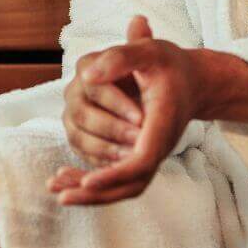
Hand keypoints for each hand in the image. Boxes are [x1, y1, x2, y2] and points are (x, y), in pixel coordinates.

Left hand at [50, 15, 201, 205]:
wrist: (191, 80)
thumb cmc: (167, 64)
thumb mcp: (149, 50)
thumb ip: (121, 57)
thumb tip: (86, 75)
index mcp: (163, 121)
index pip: (142, 158)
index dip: (115, 173)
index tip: (88, 182)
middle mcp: (158, 144)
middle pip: (132, 182)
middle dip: (98, 194)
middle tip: (63, 197)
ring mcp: (148, 152)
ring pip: (123, 185)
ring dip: (91, 193)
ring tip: (56, 191)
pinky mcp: (137, 154)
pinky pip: (116, 175)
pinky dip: (92, 181)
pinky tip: (64, 179)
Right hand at [62, 29, 147, 166]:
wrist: (162, 89)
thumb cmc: (156, 69)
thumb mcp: (151, 53)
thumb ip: (140, 40)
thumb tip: (137, 20)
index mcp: (87, 65)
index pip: (95, 86)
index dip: (118, 104)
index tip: (143, 118)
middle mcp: (74, 91)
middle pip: (82, 115)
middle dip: (111, 130)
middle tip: (137, 143)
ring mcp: (72, 116)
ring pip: (79, 138)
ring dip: (104, 150)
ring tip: (131, 159)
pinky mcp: (78, 137)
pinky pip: (83, 153)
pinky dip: (100, 161)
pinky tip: (121, 168)